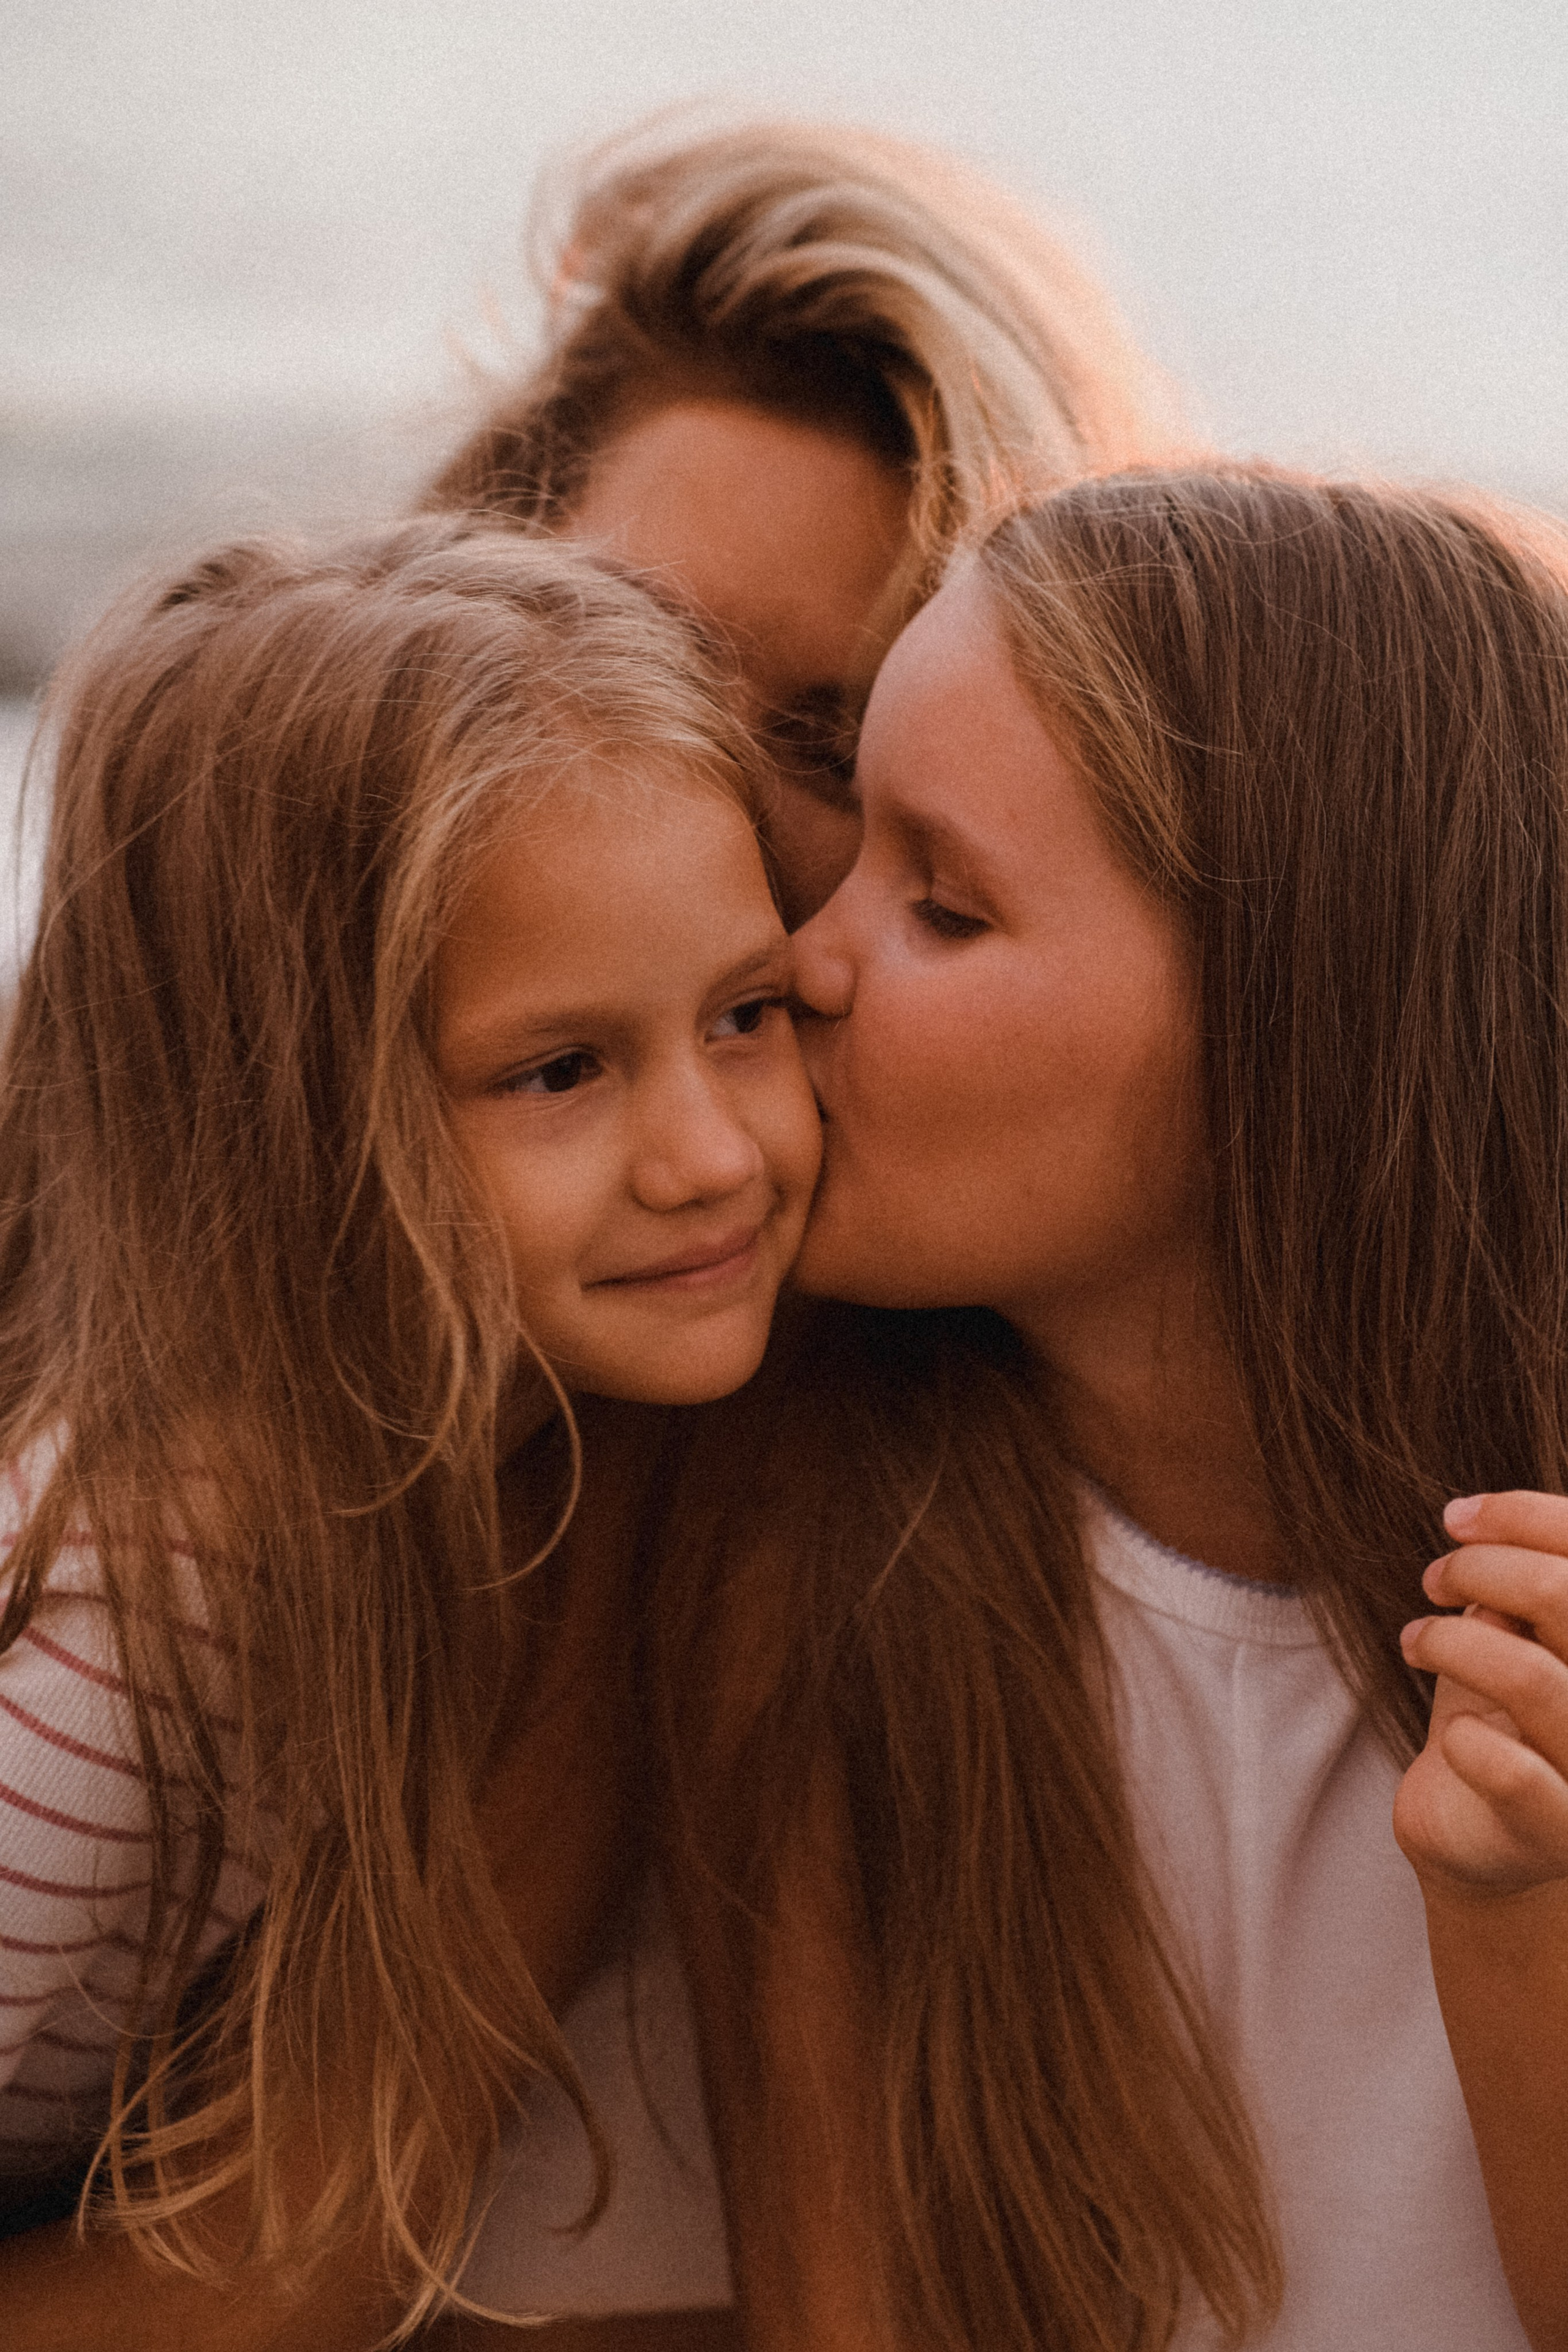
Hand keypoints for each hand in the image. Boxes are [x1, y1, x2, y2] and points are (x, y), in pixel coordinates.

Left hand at [1395, 1491, 1567, 1896]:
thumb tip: (1486, 1528)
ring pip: (1531, 1677)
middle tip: (1434, 1578)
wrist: (1480, 1834)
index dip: (1525, 1515)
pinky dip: (1466, 1741)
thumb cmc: (1503, 1715)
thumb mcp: (1514, 1633)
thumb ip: (1526, 1586)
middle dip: (1482, 1568)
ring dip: (1453, 1643)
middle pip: (1565, 1596)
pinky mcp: (1559, 1835)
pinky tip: (1454, 1737)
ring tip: (1417, 1641)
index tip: (1457, 1518)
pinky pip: (1512, 1772)